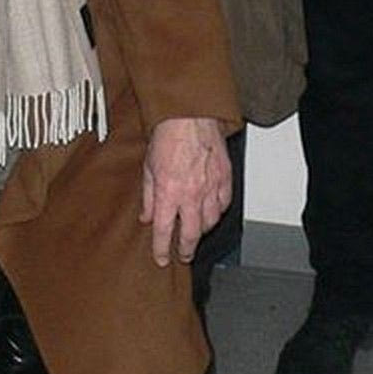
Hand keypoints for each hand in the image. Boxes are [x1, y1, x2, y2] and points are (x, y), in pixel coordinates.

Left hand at [140, 116, 230, 267]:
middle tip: (184, 255)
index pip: (164, 232)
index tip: (162, 258)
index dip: (162, 250)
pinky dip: (218, 211)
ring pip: (211, 221)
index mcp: (169, 193)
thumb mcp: (148, 168)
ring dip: (202, 230)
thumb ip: (149, 197)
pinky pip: (225, 203)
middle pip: (192, 234)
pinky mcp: (225, 177)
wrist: (189, 115)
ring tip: (197, 232)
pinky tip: (213, 211)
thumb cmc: (167, 136)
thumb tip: (147, 217)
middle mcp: (191, 194)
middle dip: (187, 249)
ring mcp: (211, 187)